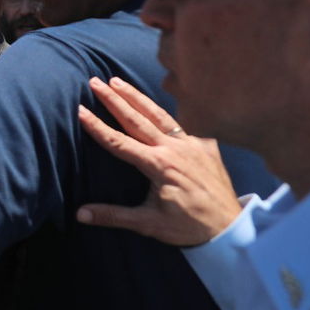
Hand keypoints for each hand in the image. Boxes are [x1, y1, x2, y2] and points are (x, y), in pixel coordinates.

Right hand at [75, 77, 241, 245]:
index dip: (97, 126)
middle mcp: (174, 148)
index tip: (80, 110)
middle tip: (95, 81)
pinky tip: (155, 107)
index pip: (119, 142)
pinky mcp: (205, 146)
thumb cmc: (188, 228)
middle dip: (114, 99)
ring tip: (118, 81)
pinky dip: (164, 113)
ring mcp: (191, 144)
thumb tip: (80, 215)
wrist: (230, 227)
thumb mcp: (148, 224)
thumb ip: (114, 216)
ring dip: (137, 96)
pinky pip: (181, 125)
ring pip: (159, 114)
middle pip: (137, 119)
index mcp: (159, 165)